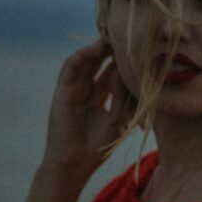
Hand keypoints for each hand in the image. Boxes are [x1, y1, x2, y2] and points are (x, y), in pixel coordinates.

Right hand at [43, 38, 134, 173]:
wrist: (73, 164)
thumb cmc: (96, 147)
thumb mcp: (117, 118)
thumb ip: (123, 96)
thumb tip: (132, 74)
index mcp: (98, 98)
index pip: (112, 73)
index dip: (123, 61)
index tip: (139, 49)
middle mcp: (85, 91)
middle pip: (100, 63)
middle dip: (113, 50)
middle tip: (128, 37)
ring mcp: (73, 89)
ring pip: (86, 61)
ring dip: (98, 48)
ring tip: (113, 36)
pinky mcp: (62, 90)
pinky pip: (70, 67)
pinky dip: (82, 55)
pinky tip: (95, 47)